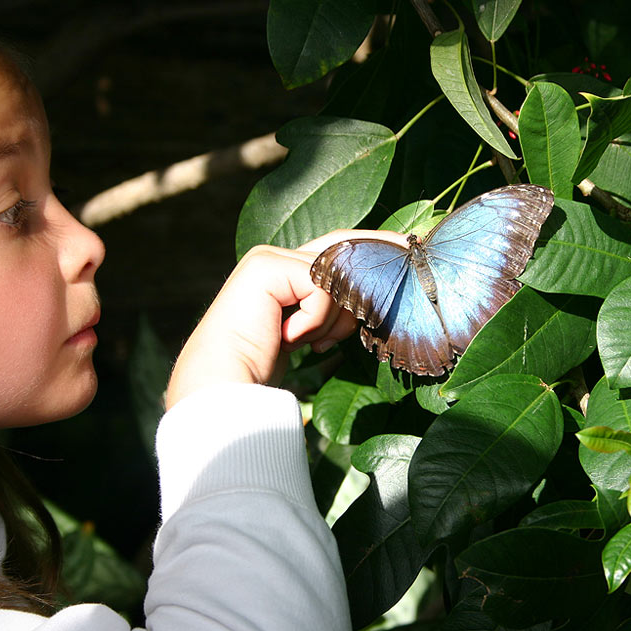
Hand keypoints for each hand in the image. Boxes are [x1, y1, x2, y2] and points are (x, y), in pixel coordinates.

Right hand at [164, 230, 406, 408]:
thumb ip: (332, 307)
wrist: (223, 386)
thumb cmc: (261, 369)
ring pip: (336, 273)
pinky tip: (288, 338)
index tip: (406, 247)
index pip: (338, 248)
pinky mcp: (266, 266)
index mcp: (282, 270)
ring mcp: (269, 258)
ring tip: (306, 340)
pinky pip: (320, 288)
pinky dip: (316, 319)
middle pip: (342, 245)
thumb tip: (375, 296)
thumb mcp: (309, 332)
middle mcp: (276, 256)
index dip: (372, 247)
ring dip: (335, 316)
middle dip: (377, 254)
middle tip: (406, 255)